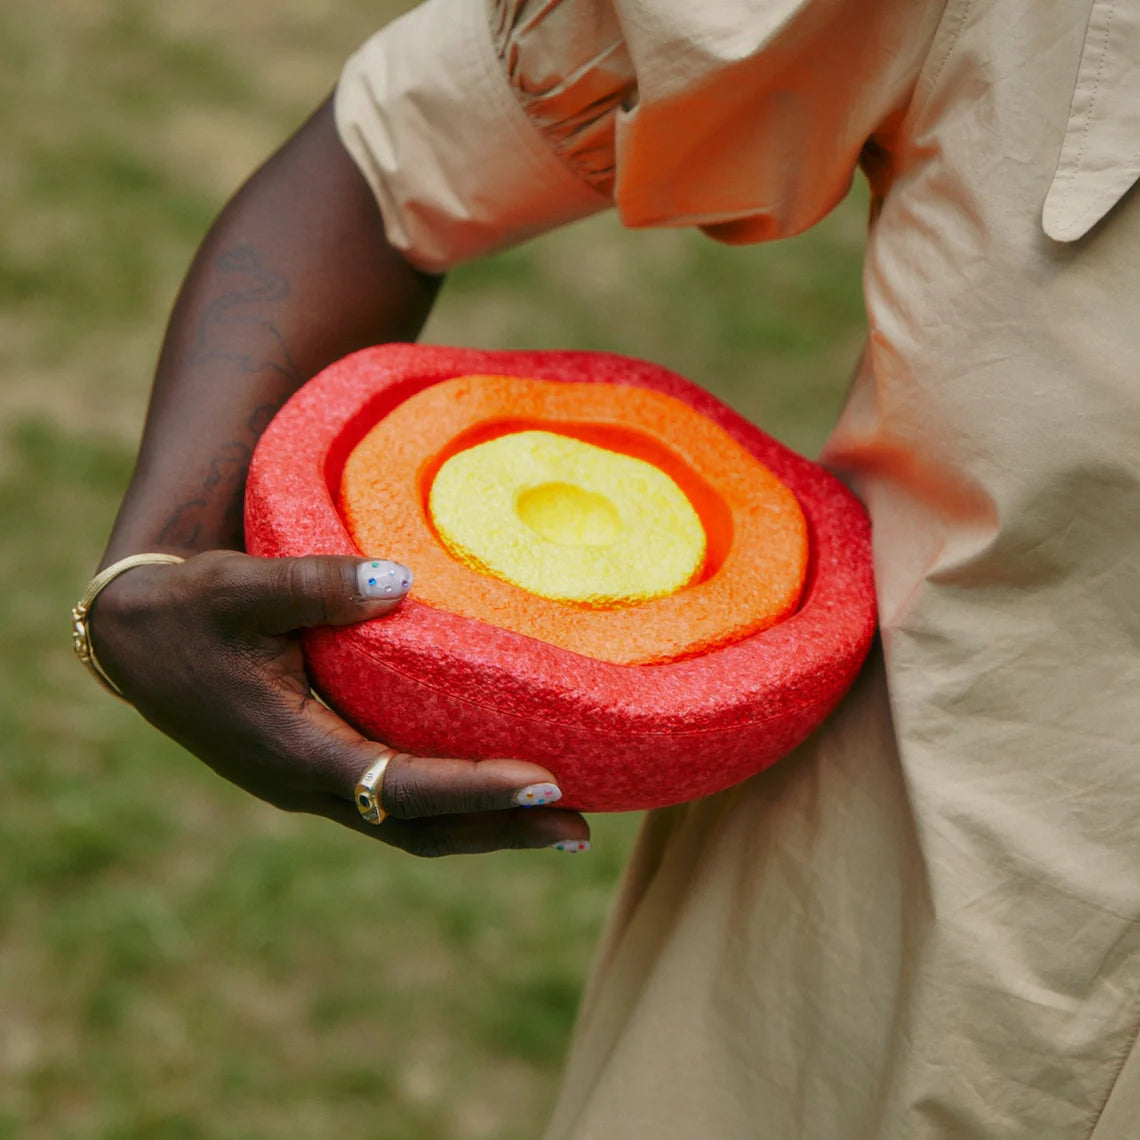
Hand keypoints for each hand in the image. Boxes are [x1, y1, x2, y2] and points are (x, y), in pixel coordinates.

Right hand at [89, 550, 589, 855]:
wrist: (138, 640)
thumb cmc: (188, 610)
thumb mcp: (239, 587)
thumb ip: (315, 585)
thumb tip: (399, 579)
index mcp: (293, 751)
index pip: (400, 788)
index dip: (474, 790)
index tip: (547, 782)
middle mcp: (309, 783)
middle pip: (421, 829)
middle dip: (501, 833)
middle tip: (581, 829)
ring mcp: (316, 781)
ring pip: (413, 824)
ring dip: (486, 827)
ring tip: (562, 819)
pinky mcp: (323, 764)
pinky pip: (399, 798)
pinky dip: (454, 801)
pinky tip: (495, 786)